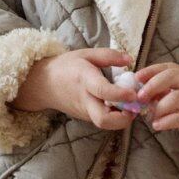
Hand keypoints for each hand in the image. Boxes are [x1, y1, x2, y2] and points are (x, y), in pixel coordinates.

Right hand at [12, 48, 141, 130]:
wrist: (43, 84)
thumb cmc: (66, 66)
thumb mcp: (86, 54)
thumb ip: (109, 56)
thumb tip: (130, 60)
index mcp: (84, 79)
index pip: (102, 91)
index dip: (120, 95)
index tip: (134, 94)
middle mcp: (84, 100)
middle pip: (104, 120)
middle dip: (123, 119)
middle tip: (136, 107)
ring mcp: (84, 112)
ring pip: (105, 124)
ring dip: (122, 119)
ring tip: (131, 105)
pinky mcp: (86, 118)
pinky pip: (103, 121)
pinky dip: (115, 117)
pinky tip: (121, 106)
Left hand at [131, 61, 178, 142]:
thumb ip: (162, 89)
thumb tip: (138, 91)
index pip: (167, 67)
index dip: (150, 71)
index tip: (136, 78)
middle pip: (172, 77)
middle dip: (152, 86)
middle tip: (140, 98)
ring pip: (175, 98)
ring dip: (158, 108)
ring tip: (150, 116)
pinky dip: (166, 121)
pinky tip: (157, 125)